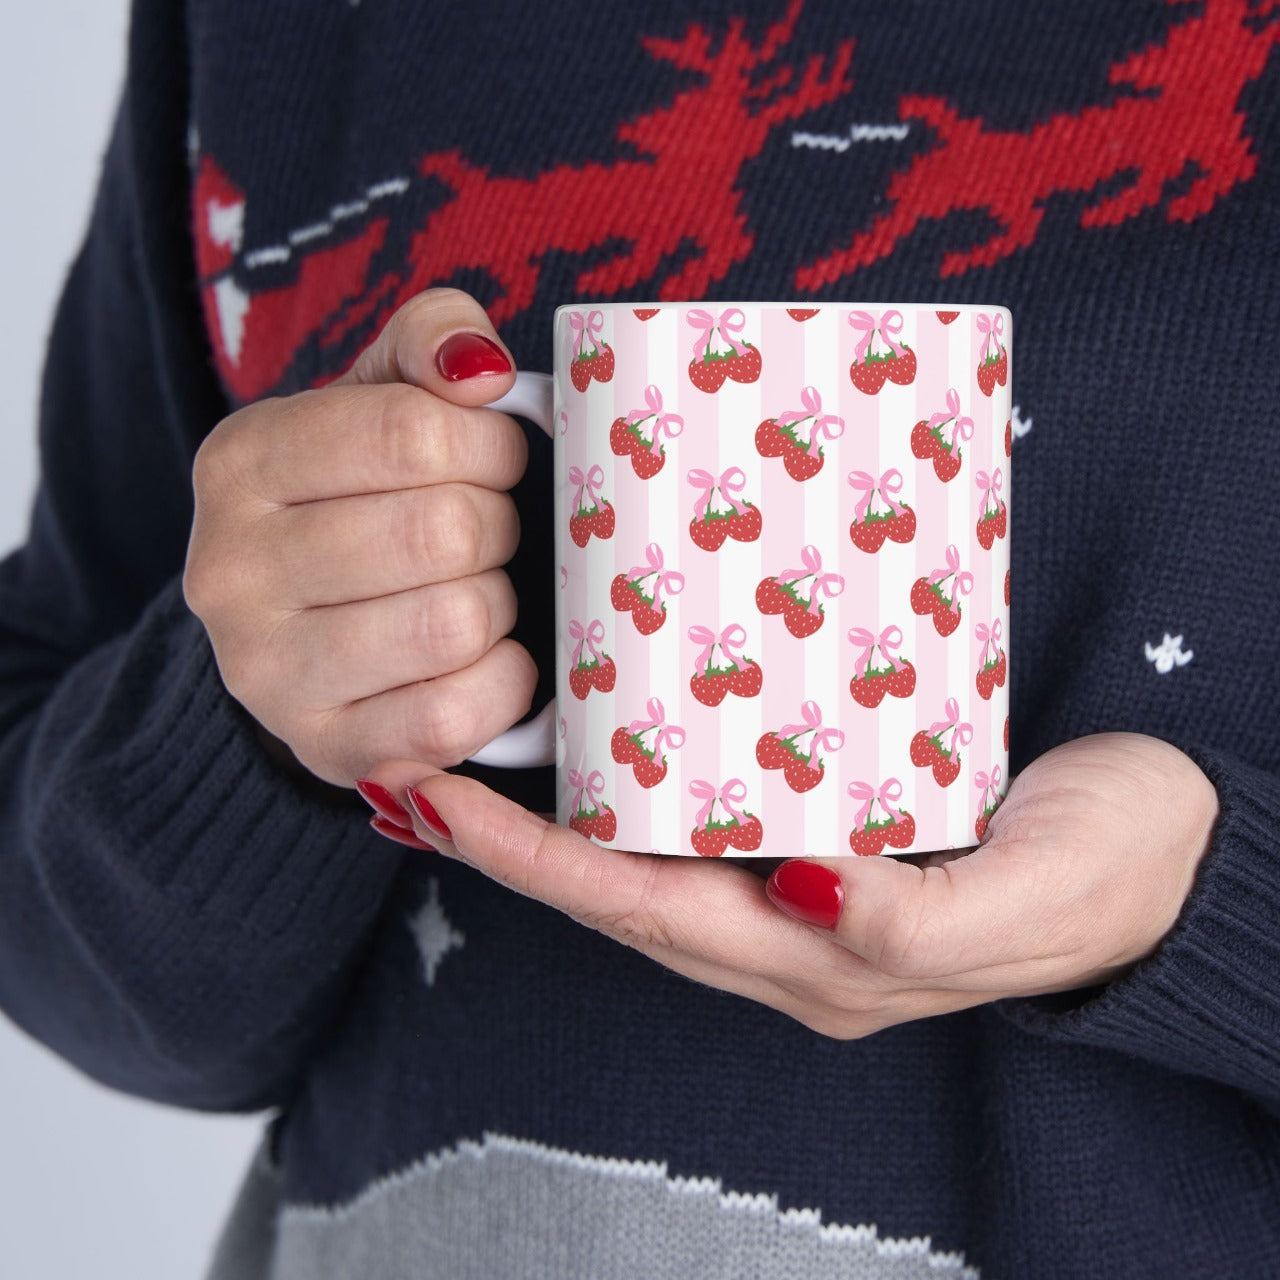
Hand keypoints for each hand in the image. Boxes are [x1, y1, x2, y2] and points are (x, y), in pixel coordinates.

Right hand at [183, 289, 535, 785]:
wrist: (305, 628)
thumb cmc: (362, 497)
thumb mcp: (380, 395)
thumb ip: (431, 340)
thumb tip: (481, 370)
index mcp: (241, 462)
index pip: (413, 433)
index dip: (490, 446)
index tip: (496, 459)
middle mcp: (230, 571)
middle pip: (442, 532)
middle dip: (498, 526)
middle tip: (488, 532)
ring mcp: (267, 673)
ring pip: (454, 624)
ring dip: (498, 604)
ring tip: (476, 590)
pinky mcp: (326, 749)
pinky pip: (453, 717)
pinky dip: (502, 682)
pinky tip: (486, 658)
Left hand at [362, 733, 1218, 1036]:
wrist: (1178, 850)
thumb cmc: (1113, 872)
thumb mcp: (1029, 898)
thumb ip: (915, 921)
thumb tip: (802, 890)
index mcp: (826, 962)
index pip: (644, 913)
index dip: (534, 865)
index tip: (437, 801)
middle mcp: (794, 934)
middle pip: (621, 893)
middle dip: (510, 844)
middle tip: (417, 765)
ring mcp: (807, 890)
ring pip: (652, 861)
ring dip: (558, 820)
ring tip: (477, 753)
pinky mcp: (832, 836)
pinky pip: (706, 821)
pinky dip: (636, 791)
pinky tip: (605, 742)